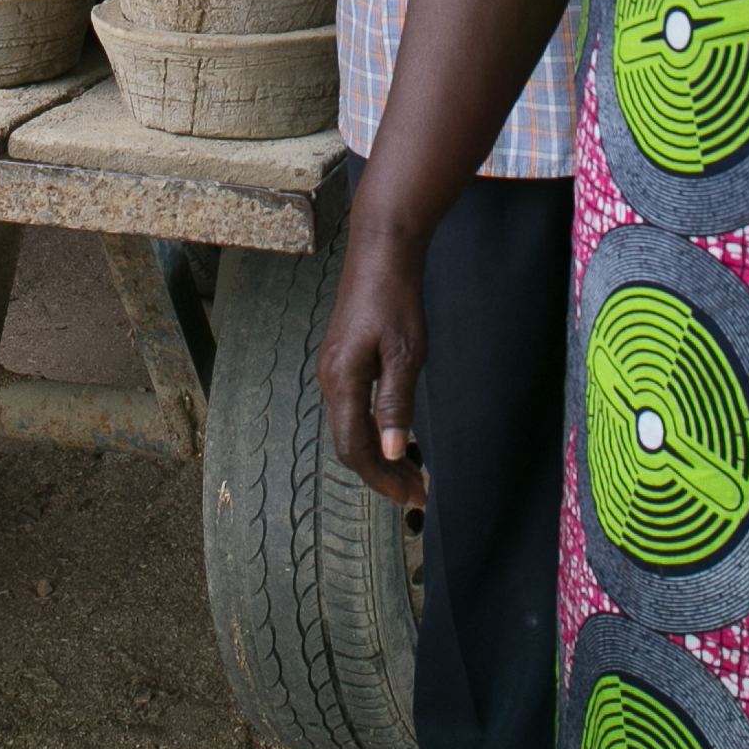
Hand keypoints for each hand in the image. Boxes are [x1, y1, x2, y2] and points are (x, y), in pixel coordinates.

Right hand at [316, 217, 432, 509]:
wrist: (381, 251)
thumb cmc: (395, 298)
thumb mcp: (406, 354)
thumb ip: (396, 404)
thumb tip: (391, 452)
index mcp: (341, 380)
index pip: (354, 448)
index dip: (381, 479)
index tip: (412, 497)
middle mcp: (330, 379)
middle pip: (350, 443)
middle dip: (383, 474)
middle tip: (418, 492)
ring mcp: (333, 369)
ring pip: (350, 427)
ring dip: (379, 455)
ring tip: (411, 471)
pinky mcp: (342, 360)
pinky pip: (352, 409)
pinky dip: (373, 431)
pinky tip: (396, 435)